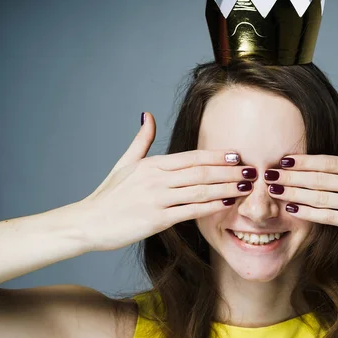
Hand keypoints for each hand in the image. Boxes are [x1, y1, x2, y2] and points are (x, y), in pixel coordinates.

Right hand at [77, 112, 255, 251]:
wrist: (87, 223)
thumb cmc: (108, 195)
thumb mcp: (124, 163)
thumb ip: (141, 140)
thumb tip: (147, 114)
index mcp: (151, 164)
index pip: (191, 157)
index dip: (216, 156)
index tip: (236, 155)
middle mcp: (156, 179)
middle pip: (200, 172)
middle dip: (228, 171)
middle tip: (251, 170)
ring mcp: (156, 199)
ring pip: (199, 190)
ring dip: (225, 188)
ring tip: (245, 186)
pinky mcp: (156, 220)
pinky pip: (189, 211)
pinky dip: (209, 206)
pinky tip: (225, 204)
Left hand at [264, 113, 337, 250]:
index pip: (329, 161)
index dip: (303, 160)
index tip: (283, 158)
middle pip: (319, 178)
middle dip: (291, 176)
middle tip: (268, 174)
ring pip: (320, 197)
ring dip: (294, 194)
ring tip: (274, 190)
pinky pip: (330, 217)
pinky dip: (309, 213)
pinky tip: (293, 210)